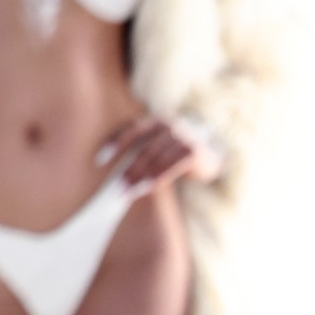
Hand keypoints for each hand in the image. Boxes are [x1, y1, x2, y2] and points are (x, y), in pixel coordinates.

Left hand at [98, 115, 223, 190]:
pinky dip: (158, 177)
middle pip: (142, 148)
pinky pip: (172, 165)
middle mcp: (168, 125)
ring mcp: (182, 136)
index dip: (114, 143)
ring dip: (140, 177)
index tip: (99, 160)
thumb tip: (116, 174)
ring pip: (156, 158)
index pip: (131, 130)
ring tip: (127, 192)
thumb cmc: (179, 152)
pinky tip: (147, 188)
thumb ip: (143, 152)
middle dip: (127, 169)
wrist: (215, 154)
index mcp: (155, 121)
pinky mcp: (194, 151)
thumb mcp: (161, 146)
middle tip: (115, 187)